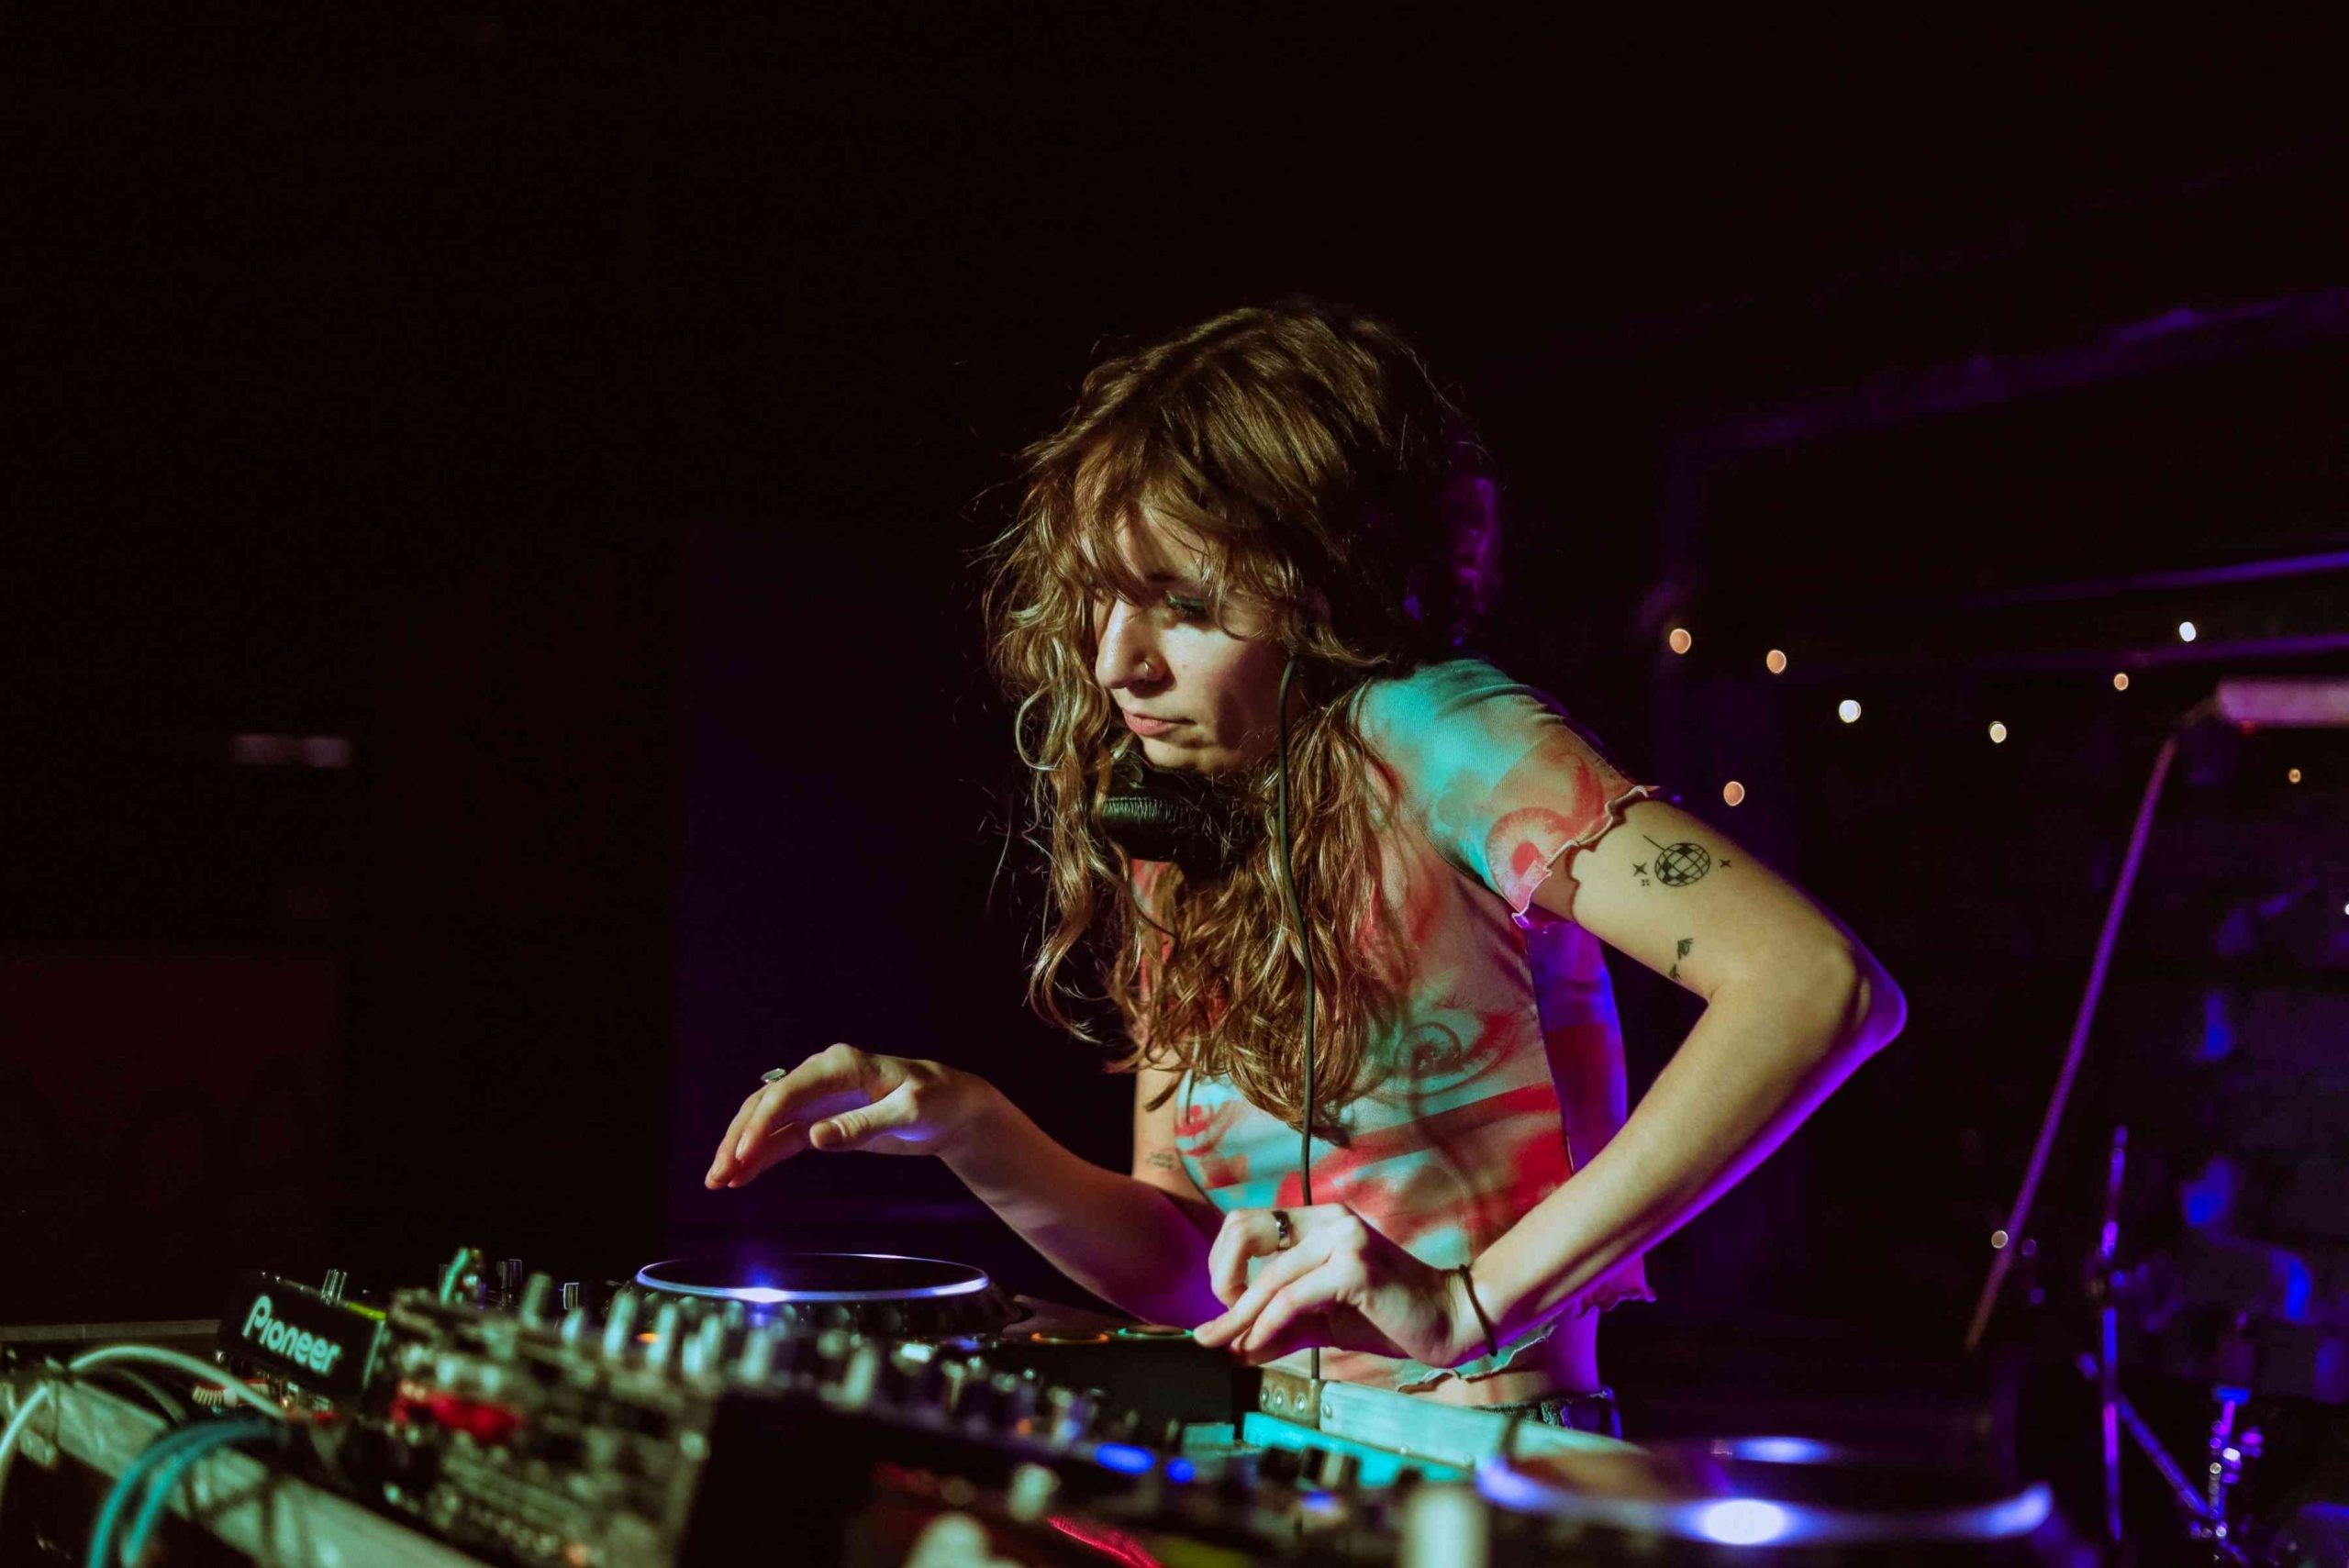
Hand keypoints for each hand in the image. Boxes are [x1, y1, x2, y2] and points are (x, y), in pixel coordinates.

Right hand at [704, 1044, 989, 1187]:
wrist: (953, 1108)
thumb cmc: (937, 1102)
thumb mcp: (908, 1113)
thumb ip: (862, 1125)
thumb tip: (815, 1137)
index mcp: (840, 1065)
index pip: (788, 1093)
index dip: (760, 1124)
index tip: (742, 1155)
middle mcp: (822, 1076)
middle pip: (767, 1105)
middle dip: (739, 1139)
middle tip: (717, 1174)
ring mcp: (819, 1099)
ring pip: (768, 1122)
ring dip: (742, 1150)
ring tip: (718, 1181)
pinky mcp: (822, 1120)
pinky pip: (784, 1138)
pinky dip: (762, 1156)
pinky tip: (742, 1177)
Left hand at [1189, 1204, 1478, 1368]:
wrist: (1449, 1320)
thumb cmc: (1389, 1316)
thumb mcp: (1324, 1320)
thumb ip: (1281, 1327)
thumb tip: (1233, 1348)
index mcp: (1320, 1220)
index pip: (1245, 1224)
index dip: (1222, 1265)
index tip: (1226, 1306)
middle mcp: (1329, 1219)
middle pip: (1243, 1231)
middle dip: (1221, 1281)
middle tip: (1222, 1322)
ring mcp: (1343, 1239)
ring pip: (1268, 1276)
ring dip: (1239, 1317)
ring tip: (1226, 1346)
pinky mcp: (1355, 1268)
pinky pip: (1293, 1297)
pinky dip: (1267, 1324)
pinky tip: (1256, 1346)